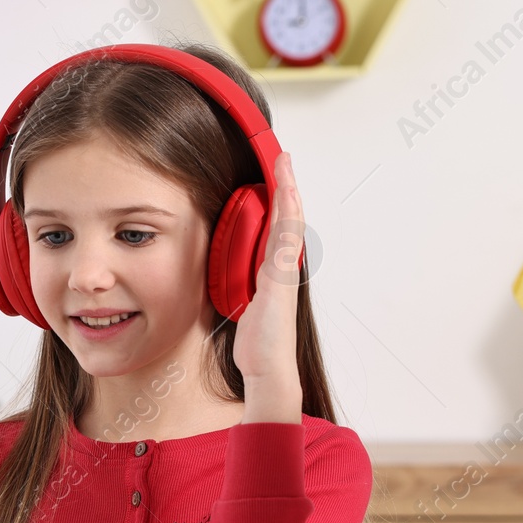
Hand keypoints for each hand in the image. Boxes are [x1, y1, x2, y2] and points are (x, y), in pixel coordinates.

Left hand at [232, 150, 303, 422]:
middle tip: (284, 157)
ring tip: (285, 162)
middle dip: (287, 186)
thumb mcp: (244, 307)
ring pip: (290, 221)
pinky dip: (288, 211)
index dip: (277, 201)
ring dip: (289, 189)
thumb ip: (242, 289)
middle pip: (288, 217)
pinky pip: (286, 236)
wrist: (268, 366)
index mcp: (274, 272)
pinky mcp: (283, 275)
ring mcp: (286, 269)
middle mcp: (283, 267)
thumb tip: (232, 283)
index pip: (277, 228)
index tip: (273, 176)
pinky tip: (286, 191)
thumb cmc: (258, 344)